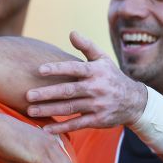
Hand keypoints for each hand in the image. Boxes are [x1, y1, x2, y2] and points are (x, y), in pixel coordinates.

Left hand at [26, 31, 147, 134]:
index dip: (57, 69)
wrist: (135, 101)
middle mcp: (96, 88)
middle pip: (68, 91)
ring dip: (49, 110)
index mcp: (96, 72)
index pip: (74, 69)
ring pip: (69, 108)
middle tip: (27, 95)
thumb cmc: (112, 76)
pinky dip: (62, 128)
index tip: (40, 70)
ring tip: (30, 111)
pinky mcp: (98, 120)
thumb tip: (71, 32)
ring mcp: (97, 106)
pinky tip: (46, 129)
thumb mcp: (103, 59)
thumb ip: (87, 46)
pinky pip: (77, 124)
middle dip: (47, 93)